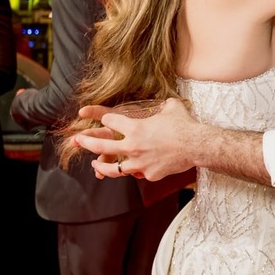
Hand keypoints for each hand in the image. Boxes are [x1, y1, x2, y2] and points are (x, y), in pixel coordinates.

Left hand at [76, 99, 195, 180]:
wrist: (197, 145)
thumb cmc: (185, 124)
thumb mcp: (172, 107)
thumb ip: (163, 104)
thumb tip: (166, 100)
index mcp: (135, 127)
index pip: (110, 121)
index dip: (106, 119)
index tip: (105, 119)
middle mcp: (132, 145)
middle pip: (101, 145)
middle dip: (86, 142)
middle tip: (77, 141)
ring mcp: (139, 162)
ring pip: (113, 168)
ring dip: (101, 166)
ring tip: (95, 165)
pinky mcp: (149, 174)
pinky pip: (137, 173)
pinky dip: (135, 171)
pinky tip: (132, 170)